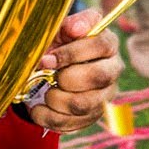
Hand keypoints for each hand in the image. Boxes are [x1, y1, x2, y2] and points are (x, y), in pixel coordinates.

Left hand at [29, 9, 121, 132]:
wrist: (44, 69)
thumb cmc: (55, 45)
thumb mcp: (58, 29)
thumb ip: (68, 25)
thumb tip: (76, 28)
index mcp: (107, 44)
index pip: (101, 46)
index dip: (71, 53)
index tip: (46, 59)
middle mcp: (111, 70)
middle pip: (98, 77)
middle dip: (65, 78)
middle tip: (46, 75)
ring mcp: (103, 96)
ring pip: (84, 103)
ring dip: (55, 99)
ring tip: (43, 91)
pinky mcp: (90, 116)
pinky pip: (71, 123)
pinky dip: (48, 116)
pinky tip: (37, 108)